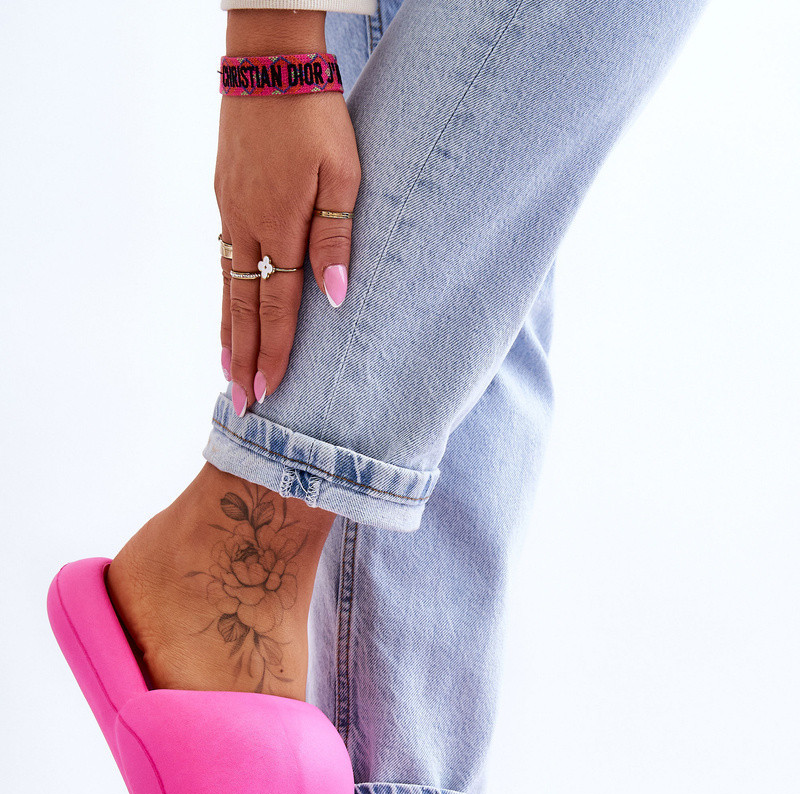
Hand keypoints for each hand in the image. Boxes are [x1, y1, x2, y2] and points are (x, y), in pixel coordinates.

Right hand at [215, 11, 361, 414]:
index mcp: (281, 228)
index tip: (267, 393)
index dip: (273, 353)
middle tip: (240, 403)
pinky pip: (223, 259)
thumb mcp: (343, 177)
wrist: (269, 64)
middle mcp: (248, 228)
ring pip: (227, 287)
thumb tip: (335, 299)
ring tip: (229, 370)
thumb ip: (336, 241)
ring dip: (229, 333)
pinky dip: (223, 294)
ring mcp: (231, 213)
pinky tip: (226, 310)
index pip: (276, 308)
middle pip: (243, 309)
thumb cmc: (318, 119)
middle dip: (243, 359)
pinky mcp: (225, 197)